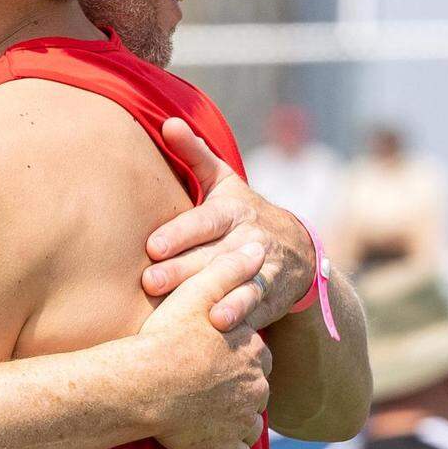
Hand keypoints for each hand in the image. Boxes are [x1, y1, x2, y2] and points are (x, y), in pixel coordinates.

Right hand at [138, 242, 272, 448]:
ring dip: (234, 419)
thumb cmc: (165, 336)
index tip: (206, 353)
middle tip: (202, 382)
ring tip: (203, 411)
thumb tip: (258, 249)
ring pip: (250, 421)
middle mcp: (257, 386)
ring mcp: (243, 421)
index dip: (232, 353)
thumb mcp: (197, 291)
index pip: (255, 352)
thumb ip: (230, 269)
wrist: (141, 384)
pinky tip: (209, 442)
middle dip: (237, 387)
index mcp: (253, 350)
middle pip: (255, 387)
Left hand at [141, 118, 315, 331]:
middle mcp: (249, 240)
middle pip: (213, 256)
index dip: (181, 233)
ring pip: (238, 283)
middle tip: (150, 282)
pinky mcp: (270, 296)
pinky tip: (221, 327)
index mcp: (233, 211)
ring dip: (216, 297)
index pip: (205, 221)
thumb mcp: (223, 181)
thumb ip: (194, 154)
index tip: (153, 246)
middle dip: (182, 270)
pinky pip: (256, 307)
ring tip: (195, 312)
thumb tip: (167, 122)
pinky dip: (242, 317)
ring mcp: (262, 269)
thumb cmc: (240, 212)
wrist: (297, 249)